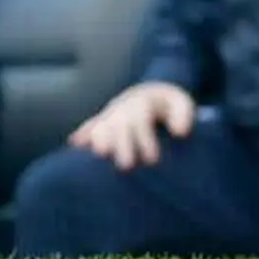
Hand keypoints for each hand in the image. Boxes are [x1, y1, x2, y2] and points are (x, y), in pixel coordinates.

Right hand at [71, 80, 198, 168]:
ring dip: (100, 138)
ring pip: (103, 124)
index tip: (153, 160)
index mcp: (143, 101)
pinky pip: (91, 124)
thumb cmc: (168, 104)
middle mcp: (124, 106)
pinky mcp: (103, 119)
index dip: (146, 139)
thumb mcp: (180, 102)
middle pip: (121, 124)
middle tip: (127, 167)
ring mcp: (111, 112)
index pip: (142, 118)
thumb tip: (180, 132)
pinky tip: (75, 143)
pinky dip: (83, 133)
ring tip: (100, 154)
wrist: (147, 91)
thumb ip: (184, 114)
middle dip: (123, 144)